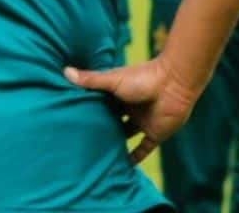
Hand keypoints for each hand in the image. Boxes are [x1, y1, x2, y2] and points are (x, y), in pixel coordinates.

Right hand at [63, 55, 202, 165]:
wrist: (174, 84)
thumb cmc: (142, 78)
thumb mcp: (112, 80)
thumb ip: (90, 80)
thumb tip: (65, 71)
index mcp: (120, 93)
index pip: (103, 104)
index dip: (91, 110)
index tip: (74, 119)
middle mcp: (131, 107)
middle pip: (113, 120)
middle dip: (102, 128)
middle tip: (82, 142)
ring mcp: (143, 121)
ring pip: (127, 135)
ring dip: (117, 144)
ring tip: (98, 156)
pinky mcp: (155, 133)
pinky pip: (144, 149)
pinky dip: (135, 158)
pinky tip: (124, 168)